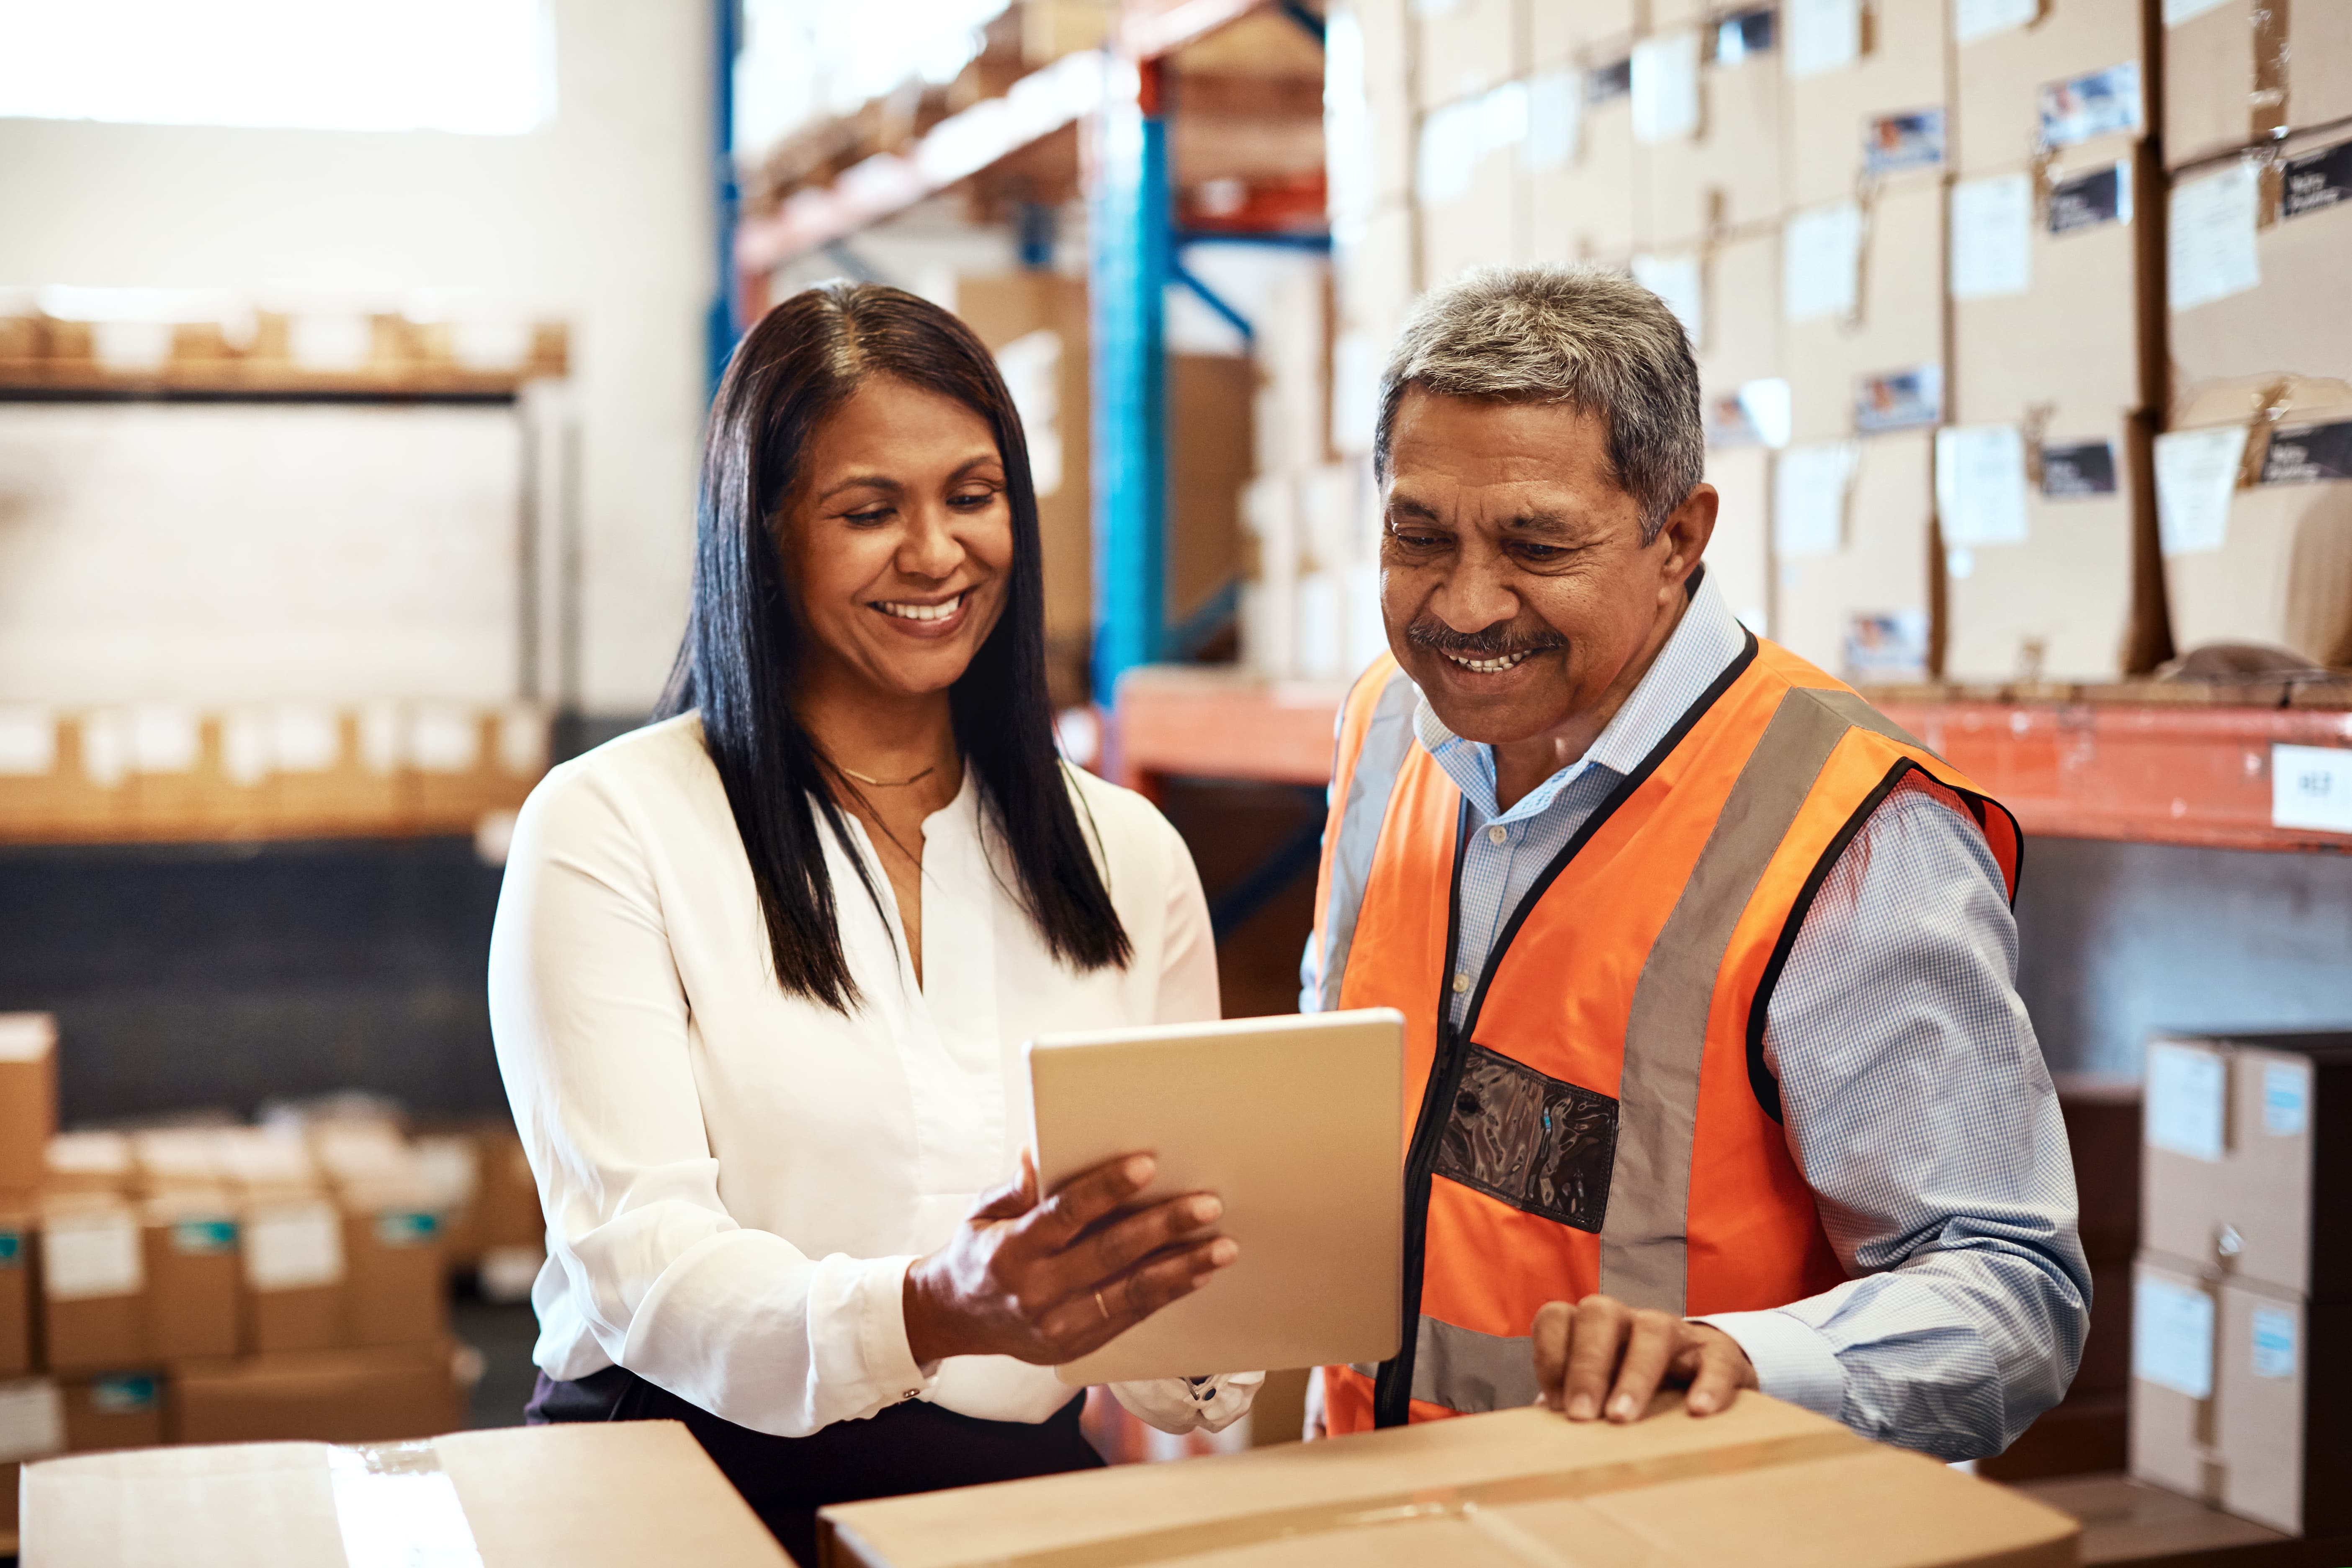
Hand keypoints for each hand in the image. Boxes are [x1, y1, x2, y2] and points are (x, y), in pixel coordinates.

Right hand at [903, 1151, 1238, 1365]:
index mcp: (1011, 1250)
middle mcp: (1037, 1291)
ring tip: (1223, 1247)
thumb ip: (1017, 1186)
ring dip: (1182, 1268)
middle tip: (1207, 1204)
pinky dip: (1169, 1294)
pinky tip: (1199, 1274)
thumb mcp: (983, 1212)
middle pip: (1110, 1254)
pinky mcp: (1078, 1346)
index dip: (1106, 1189)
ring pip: (1131, 1293)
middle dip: (1163, 1227)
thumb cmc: (978, 1252)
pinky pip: (1132, 1317)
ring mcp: (1059, 1324)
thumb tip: (1041, 1149)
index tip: (1147, 1165)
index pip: (1066, 1213)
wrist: (956, 1319)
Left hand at [1531, 1294, 1756, 1422]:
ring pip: (1653, 1330)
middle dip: (1586, 1364)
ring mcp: (1675, 1332)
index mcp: (1592, 1329)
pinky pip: (1715, 1358)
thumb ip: (1572, 1406)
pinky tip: (1697, 1412)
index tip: (1554, 1406)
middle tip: (1581, 1416)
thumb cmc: (1635, 1392)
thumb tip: (1538, 1436)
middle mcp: (1630, 1321)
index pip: (1557, 1317)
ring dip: (1634, 1375)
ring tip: (1622, 1418)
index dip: (1549, 1356)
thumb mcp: (1602, 1396)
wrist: (1706, 1382)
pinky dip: (1708, 1383)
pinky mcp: (1719, 1353)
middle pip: (1599, 1313)